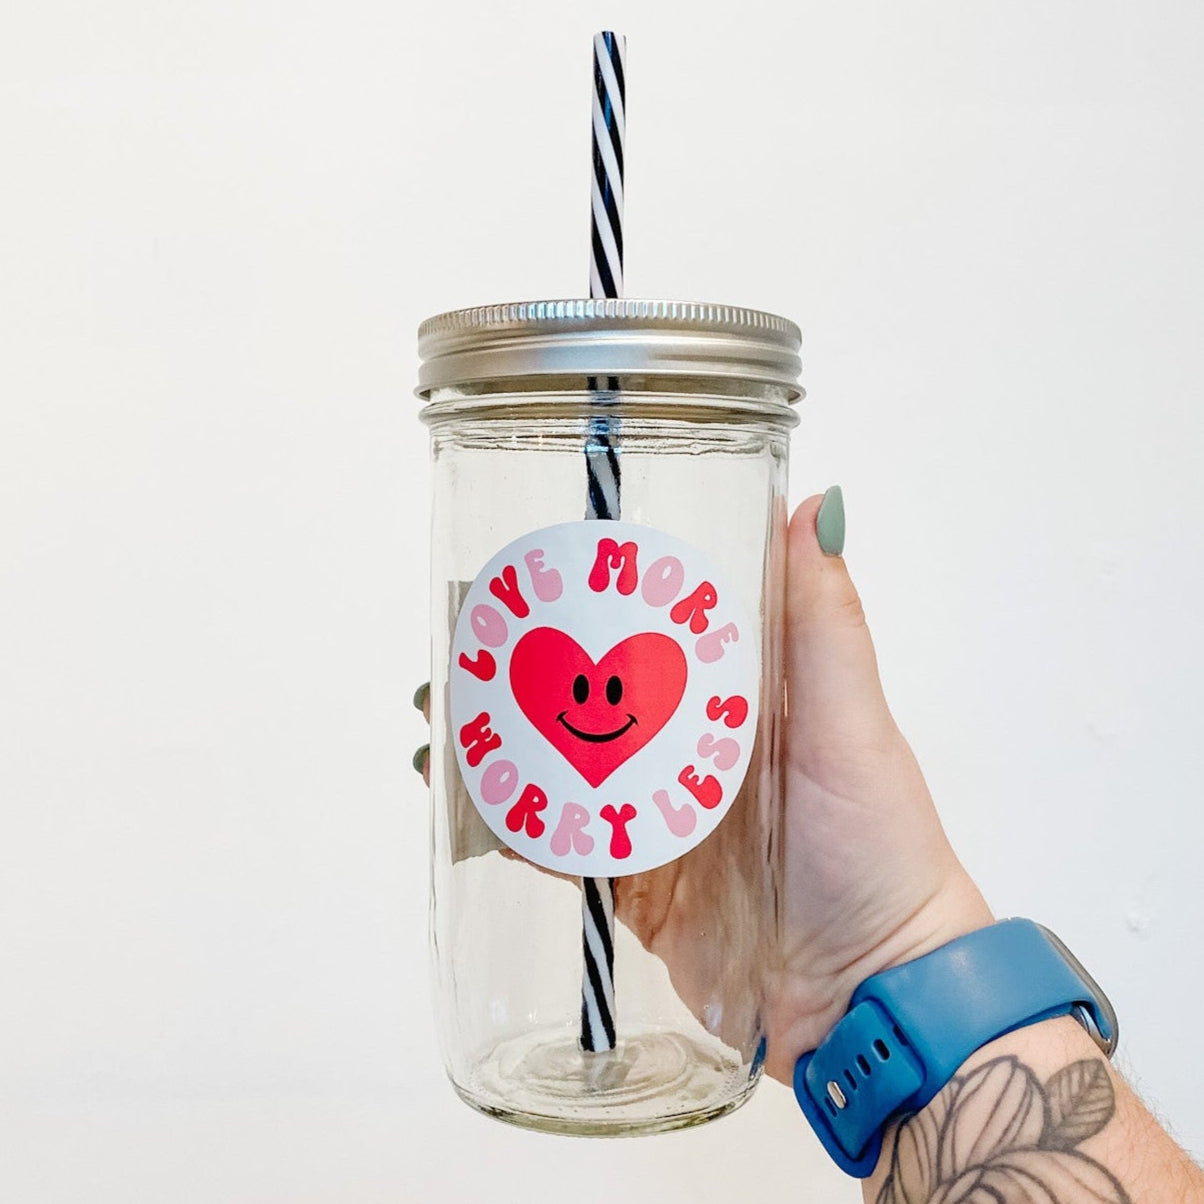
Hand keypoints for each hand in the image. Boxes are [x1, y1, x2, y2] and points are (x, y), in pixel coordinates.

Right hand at [414, 488, 991, 1082]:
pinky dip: (517, 828)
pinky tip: (468, 807)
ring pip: (566, 770)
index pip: (653, 632)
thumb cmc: (877, 848)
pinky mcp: (637, 886)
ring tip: (439, 726)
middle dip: (525, 675)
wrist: (871, 995)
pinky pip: (565, 848)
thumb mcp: (850, 724)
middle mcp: (691, 750)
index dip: (593, 601)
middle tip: (461, 653)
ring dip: (504, 748)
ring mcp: (658, 818)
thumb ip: (826, 624)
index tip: (529, 574)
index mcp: (738, 699)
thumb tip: (817, 501)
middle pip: (592, 698)